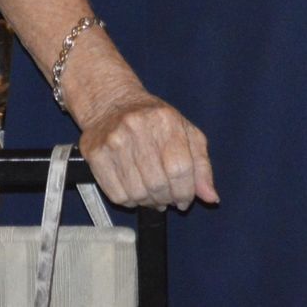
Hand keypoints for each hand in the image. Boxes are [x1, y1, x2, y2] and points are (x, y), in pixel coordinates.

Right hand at [76, 84, 217, 210]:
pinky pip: (116, 195)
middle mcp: (138, 128)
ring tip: (151, 195)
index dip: (185, 192)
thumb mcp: (185, 133)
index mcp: (165, 120)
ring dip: (148, 202)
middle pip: (158, 183)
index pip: (180, 168)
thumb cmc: (154, 122)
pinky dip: (130, 201)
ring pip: (137, 193)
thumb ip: (201, 166)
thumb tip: (211, 198)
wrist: (111, 104)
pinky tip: (134, 191)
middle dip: (167, 199)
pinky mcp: (95, 154)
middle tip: (167, 199)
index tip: (185, 200)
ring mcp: (114, 141)